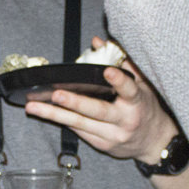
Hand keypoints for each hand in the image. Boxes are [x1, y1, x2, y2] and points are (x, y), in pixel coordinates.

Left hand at [21, 38, 177, 163]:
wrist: (154, 143)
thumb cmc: (146, 108)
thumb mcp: (142, 84)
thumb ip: (121, 62)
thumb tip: (97, 42)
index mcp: (138, 102)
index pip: (129, 89)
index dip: (119, 80)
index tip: (107, 71)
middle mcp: (125, 120)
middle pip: (98, 111)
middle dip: (75, 103)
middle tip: (56, 95)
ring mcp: (112, 135)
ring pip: (80, 124)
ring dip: (55, 115)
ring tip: (33, 107)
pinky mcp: (102, 145)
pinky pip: (79, 131)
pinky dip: (62, 121)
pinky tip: (45, 113)